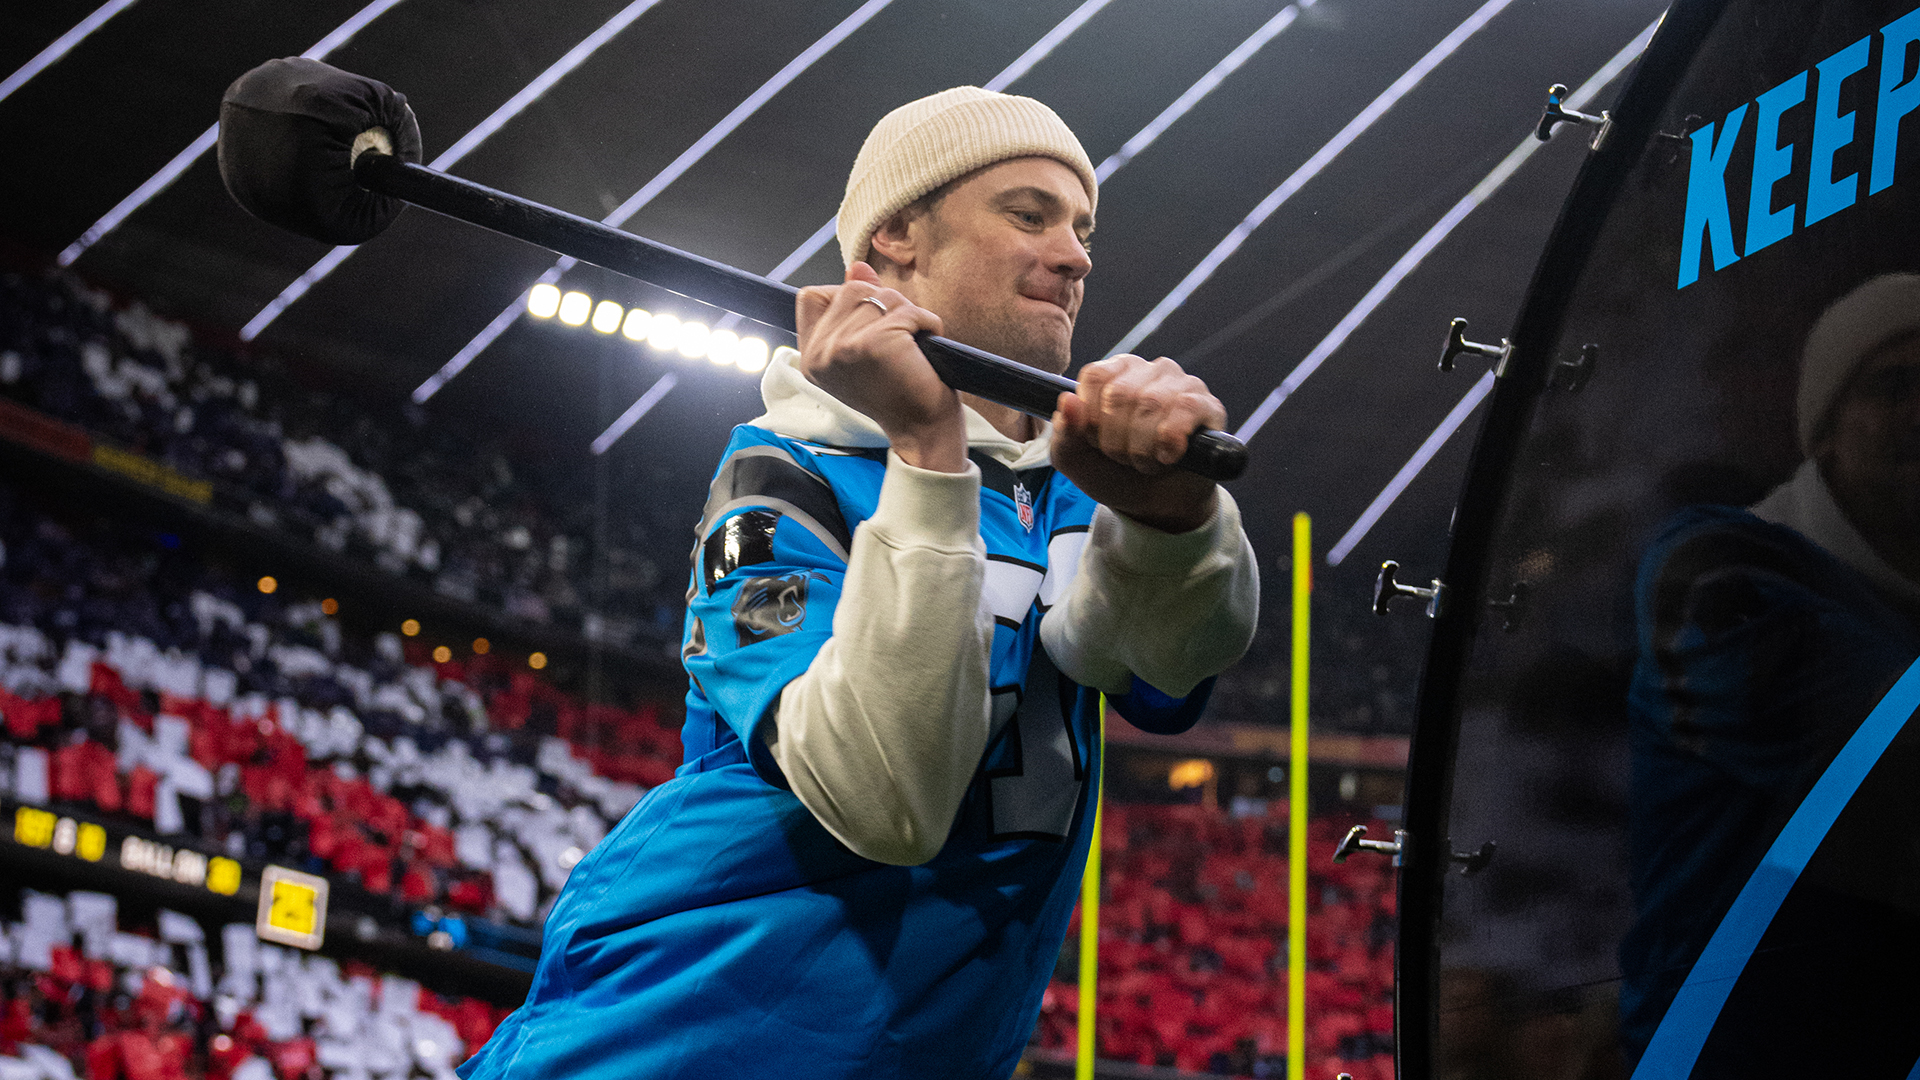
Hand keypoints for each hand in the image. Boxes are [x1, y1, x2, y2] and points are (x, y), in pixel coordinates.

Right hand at [795, 262, 964, 472]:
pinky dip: (926, 323)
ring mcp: (843, 347)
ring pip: (881, 296)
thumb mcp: (867, 348)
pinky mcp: (873, 344)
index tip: (870, 322)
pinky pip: (908, 311)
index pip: (811, 296)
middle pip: (851, 289)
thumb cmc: (899, 393)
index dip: (845, 297)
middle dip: (884, 305)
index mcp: (811, 357)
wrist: (922, 430)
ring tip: (912, 346)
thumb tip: (858, 267)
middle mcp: (820, 353)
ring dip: (907, 315)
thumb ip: (856, 307)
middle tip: (900, 339)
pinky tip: (925, 347)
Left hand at [1050, 354, 1222, 532]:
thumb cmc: (1114, 473)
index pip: (1095, 377)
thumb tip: (1068, 400)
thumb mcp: (1076, 460)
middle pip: (1121, 394)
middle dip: (1117, 441)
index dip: (1092, 419)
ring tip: (1148, 461)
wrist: (1156, 505)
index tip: (1098, 442)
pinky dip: (1170, 441)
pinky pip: (1185, 409)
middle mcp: (1148, 370)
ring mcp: (1181, 383)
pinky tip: (1169, 456)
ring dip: (1143, 448)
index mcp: (1114, 374)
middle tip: (1125, 458)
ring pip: (1151, 404)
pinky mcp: (1208, 405)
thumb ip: (1064, 433)